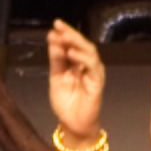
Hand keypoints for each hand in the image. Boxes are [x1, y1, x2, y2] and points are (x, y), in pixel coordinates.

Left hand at [43, 21, 106, 141]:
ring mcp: (94, 72)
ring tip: (63, 37)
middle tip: (59, 25)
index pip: (73, 44)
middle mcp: (88, 65)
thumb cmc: (66, 102)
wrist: (73, 124)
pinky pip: (92, 66)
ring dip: (76, 42)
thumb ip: (56, 59)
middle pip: (82, 44)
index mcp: (78, 62)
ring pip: (89, 51)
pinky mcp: (97, 82)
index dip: (66, 33)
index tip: (55, 25)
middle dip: (71, 33)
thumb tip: (53, 38)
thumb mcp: (56, 77)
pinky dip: (82, 57)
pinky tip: (71, 53)